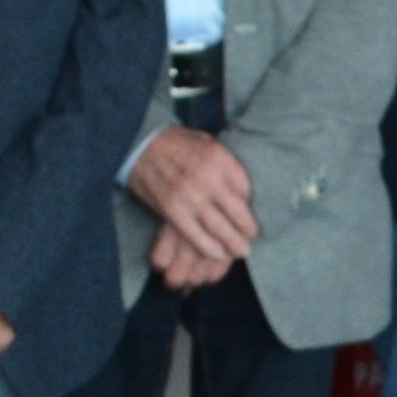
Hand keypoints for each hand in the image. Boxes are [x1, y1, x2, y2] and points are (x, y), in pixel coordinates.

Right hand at [129, 126, 261, 276]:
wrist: (141, 145)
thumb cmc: (178, 143)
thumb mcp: (208, 142)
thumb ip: (226, 163)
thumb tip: (245, 188)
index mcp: (219, 158)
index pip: (246, 189)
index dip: (252, 207)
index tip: (255, 217)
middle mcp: (207, 177)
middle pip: (236, 212)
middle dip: (247, 231)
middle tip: (252, 241)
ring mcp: (189, 195)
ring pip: (218, 227)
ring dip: (232, 243)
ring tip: (241, 251)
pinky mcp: (172, 210)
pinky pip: (195, 235)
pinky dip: (208, 248)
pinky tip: (219, 254)